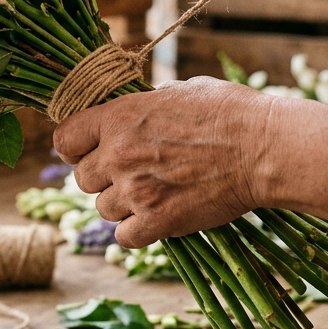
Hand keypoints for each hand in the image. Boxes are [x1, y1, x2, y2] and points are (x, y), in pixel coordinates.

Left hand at [52, 77, 273, 248]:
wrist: (263, 147)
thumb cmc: (229, 112)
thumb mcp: (179, 91)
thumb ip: (147, 105)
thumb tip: (137, 109)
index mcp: (118, 117)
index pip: (65, 139)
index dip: (74, 148)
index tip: (86, 152)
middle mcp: (118, 154)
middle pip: (81, 179)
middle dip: (102, 178)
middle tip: (131, 174)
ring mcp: (136, 190)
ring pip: (103, 209)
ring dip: (123, 205)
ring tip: (153, 193)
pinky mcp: (158, 221)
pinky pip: (125, 237)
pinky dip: (138, 231)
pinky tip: (157, 218)